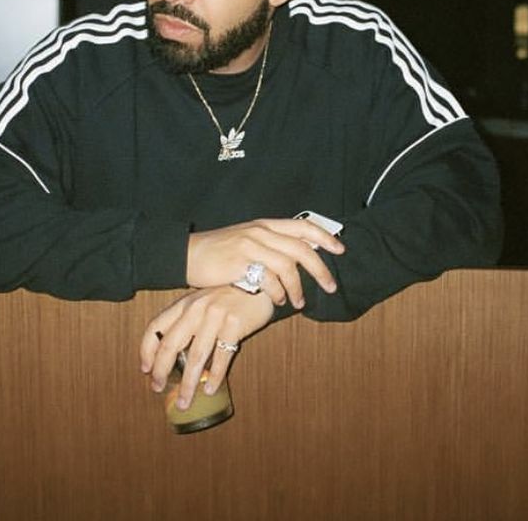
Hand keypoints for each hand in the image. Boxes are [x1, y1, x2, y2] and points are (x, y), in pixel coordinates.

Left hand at [139, 286, 274, 410]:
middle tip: (157, 388)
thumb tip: (171, 353)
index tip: (146, 369)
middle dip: (161, 371)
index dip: (146, 350)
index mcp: (184, 304)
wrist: (259, 283)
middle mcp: (196, 309)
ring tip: (184, 401)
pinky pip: (222, 356)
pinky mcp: (234, 324)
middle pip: (170, 345)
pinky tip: (210, 389)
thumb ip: (187, 320)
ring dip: (188, 383)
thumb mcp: (202, 302)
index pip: (155, 327)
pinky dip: (215, 376)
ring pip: (196, 356)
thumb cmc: (228, 296)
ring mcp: (215, 316)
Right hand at [186, 218, 344, 308]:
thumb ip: (270, 244)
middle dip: (321, 269)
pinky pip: (268, 280)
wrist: (187, 254)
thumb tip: (298, 257)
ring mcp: (250, 246)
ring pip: (288, 267)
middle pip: (302, 249)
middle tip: (330, 286)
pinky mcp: (240, 263)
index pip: (302, 226)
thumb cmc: (218, 251)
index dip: (324, 237)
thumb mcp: (246, 239)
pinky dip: (277, 293)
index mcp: (265, 225)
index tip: (340, 249)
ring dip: (298, 288)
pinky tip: (276, 300)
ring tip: (298, 302)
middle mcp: (260, 232)